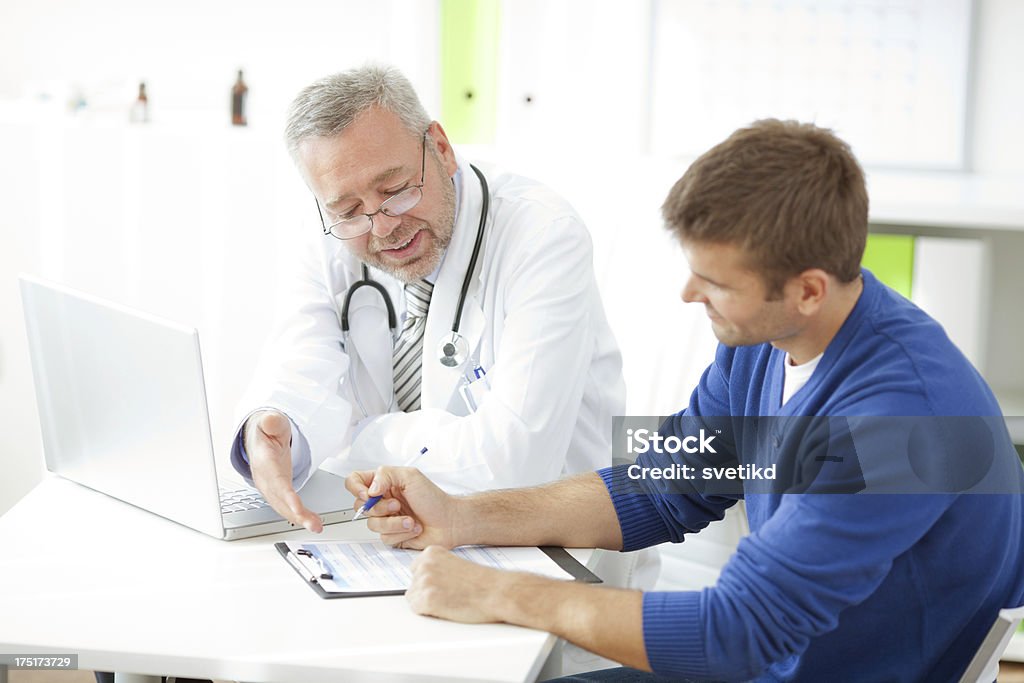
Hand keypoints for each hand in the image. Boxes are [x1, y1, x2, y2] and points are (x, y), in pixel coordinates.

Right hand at [245, 410, 322, 532]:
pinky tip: (313, 521)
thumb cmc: (267, 430)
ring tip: (316, 526)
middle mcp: (265, 478)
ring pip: (283, 506)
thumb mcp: (270, 421)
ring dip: (300, 518)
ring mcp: (270, 486)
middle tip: (312, 524)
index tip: (296, 506)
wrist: (259, 437)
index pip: (274, 480)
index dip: (284, 495)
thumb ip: (271, 422)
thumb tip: (270, 420)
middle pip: (280, 499)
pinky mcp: (277, 491)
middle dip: (296, 513)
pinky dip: (300, 516)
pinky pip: (288, 506)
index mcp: (264, 461)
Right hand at [344, 467, 460, 548]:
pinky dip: (401, 533)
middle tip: (398, 505)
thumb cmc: (434, 499)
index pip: (355, 481)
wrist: (449, 522)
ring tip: (411, 520)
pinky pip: (384, 537)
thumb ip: (386, 475)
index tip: (368, 494)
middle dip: (381, 508)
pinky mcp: (392, 535)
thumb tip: (370, 489)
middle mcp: (383, 500)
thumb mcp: (410, 476)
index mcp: (384, 483)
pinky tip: (413, 528)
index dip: (355, 488)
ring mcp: (386, 519)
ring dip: (394, 523)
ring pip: (372, 524)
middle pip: (360, 506)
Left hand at [406, 546, 506, 622]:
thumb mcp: (455, 565)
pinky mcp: (427, 599)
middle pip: (413, 585)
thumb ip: (437, 569)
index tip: (440, 586)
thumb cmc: (482, 582)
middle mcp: (425, 564)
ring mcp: (425, 581)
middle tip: (448, 596)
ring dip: (428, 604)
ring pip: (413, 599)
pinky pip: (417, 610)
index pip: (415, 570)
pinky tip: (446, 608)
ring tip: (450, 601)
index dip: (428, 582)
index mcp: (432, 553)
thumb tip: (424, 581)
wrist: (496, 592)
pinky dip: (429, 613)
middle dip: (426, 593)